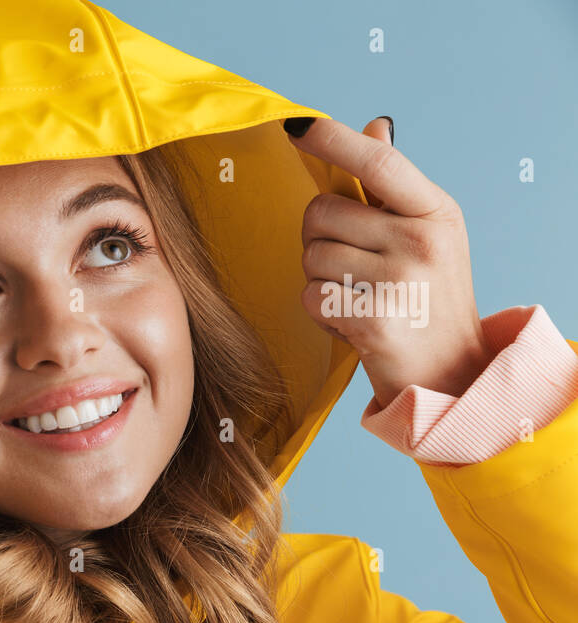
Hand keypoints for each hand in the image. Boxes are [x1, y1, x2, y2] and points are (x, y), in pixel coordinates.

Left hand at [287, 116, 493, 408]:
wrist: (449, 372)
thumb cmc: (428, 298)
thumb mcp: (427, 234)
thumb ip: (393, 186)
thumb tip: (372, 128)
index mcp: (435, 211)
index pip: (379, 163)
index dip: (333, 140)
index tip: (297, 127)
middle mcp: (421, 240)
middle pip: (320, 213)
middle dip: (318, 238)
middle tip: (350, 265)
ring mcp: (398, 281)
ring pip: (310, 256)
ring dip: (320, 279)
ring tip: (358, 296)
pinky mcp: (372, 319)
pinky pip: (310, 296)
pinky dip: (321, 313)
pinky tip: (353, 321)